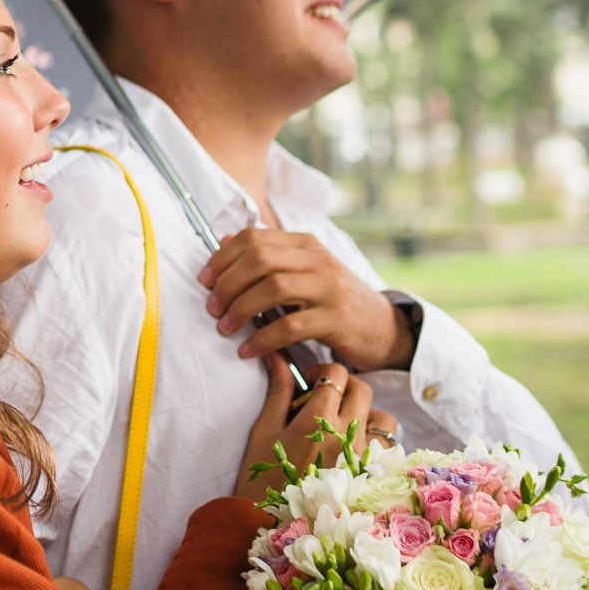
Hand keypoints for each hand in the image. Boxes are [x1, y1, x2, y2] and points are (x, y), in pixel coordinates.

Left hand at [199, 225, 414, 371]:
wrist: (385, 330)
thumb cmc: (334, 302)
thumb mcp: (305, 272)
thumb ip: (270, 257)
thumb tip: (224, 241)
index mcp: (305, 244)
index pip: (254, 238)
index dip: (222, 258)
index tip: (203, 280)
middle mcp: (318, 260)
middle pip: (259, 259)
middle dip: (227, 283)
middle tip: (211, 308)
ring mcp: (329, 288)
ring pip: (272, 288)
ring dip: (240, 309)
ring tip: (224, 328)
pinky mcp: (337, 319)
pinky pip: (290, 326)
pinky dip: (262, 339)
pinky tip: (248, 350)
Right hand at [235, 361, 397, 496]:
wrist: (273, 524)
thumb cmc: (263, 478)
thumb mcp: (264, 432)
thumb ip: (278, 392)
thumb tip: (277, 358)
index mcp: (317, 419)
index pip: (336, 374)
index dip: (322, 370)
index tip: (309, 381)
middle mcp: (346, 434)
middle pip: (362, 388)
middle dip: (344, 384)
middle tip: (325, 396)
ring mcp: (363, 456)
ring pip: (381, 415)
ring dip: (365, 412)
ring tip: (342, 424)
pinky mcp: (372, 476)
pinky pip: (388, 446)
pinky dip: (375, 439)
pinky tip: (354, 447)